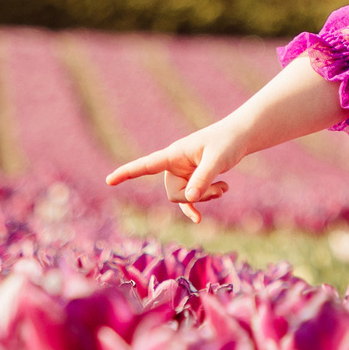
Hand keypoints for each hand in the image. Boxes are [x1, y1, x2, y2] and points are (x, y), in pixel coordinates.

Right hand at [105, 121, 249, 220]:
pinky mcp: (191, 180)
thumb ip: (203, 179)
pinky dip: (199, 204)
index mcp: (173, 154)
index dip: (128, 173)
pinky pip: (188, 200)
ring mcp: (182, 173)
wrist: (239, 138)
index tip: (109, 180)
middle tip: (219, 189)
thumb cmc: (227, 142)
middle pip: (172, 193)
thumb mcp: (217, 160)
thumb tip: (189, 200)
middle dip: (194, 197)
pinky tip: (206, 211)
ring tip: (223, 187)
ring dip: (204, 197)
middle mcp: (174, 164)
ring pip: (183, 199)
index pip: (146, 165)